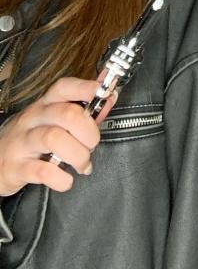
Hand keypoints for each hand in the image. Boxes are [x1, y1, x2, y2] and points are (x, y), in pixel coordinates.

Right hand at [0, 77, 111, 196]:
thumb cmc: (31, 140)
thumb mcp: (53, 121)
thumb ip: (84, 111)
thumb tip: (111, 96)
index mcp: (44, 105)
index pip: (63, 88)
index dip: (85, 88)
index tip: (104, 93)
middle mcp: (32, 119)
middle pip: (66, 114)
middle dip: (88, 131)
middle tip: (92, 145)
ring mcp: (22, 142)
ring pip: (54, 138)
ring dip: (78, 154)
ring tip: (83, 164)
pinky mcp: (16, 167)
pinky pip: (41, 170)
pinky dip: (60, 177)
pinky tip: (66, 180)